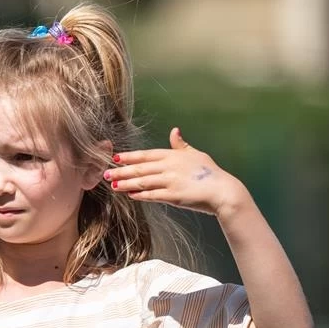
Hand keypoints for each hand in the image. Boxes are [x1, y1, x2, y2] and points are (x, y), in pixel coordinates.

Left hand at [106, 127, 248, 216]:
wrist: (223, 191)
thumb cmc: (210, 173)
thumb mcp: (196, 154)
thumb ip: (181, 145)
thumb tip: (174, 130)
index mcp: (173, 155)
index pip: (146, 155)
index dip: (130, 156)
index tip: (115, 157)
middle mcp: (169, 167)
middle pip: (140, 168)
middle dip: (121, 171)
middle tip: (105, 173)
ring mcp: (171, 181)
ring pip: (142, 182)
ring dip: (126, 183)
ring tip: (112, 185)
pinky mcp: (173, 196)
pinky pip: (152, 195)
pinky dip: (140, 195)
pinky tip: (129, 195)